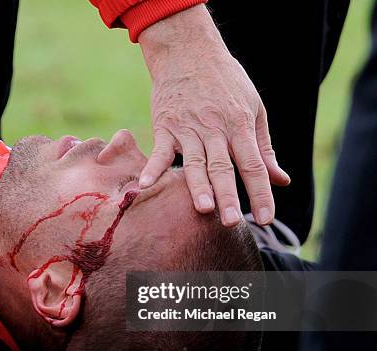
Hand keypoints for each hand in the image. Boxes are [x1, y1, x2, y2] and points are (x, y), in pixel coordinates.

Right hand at [137, 5, 289, 226]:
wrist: (188, 52)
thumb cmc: (226, 82)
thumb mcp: (253, 108)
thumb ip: (263, 148)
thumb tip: (280, 179)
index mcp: (239, 125)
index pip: (253, 165)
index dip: (260, 192)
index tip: (266, 219)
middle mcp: (214, 129)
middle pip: (223, 167)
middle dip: (229, 195)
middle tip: (232, 221)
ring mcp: (187, 128)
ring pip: (194, 162)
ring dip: (197, 186)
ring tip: (202, 208)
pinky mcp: (164, 127)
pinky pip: (158, 151)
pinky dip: (152, 169)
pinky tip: (145, 187)